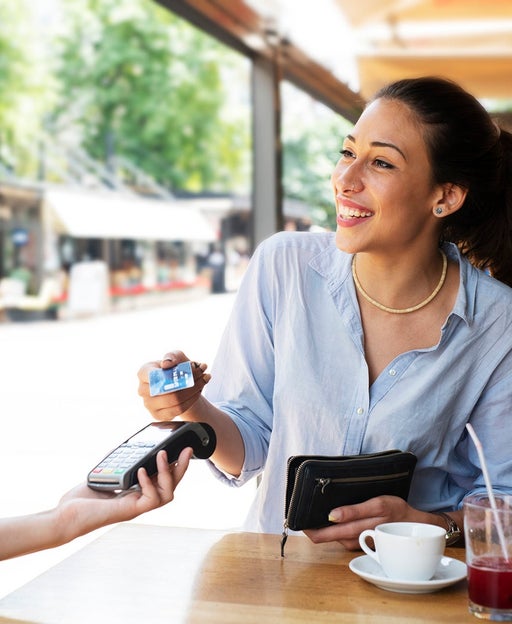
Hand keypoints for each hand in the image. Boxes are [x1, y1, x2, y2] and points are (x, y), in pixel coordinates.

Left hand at [58, 447, 192, 540]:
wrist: (65, 516)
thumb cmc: (81, 499)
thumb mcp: (104, 474)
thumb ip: (120, 465)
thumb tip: (131, 449)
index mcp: (136, 492)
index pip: (162, 479)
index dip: (173, 465)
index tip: (180, 448)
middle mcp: (140, 500)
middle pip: (172, 486)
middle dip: (182, 467)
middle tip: (188, 449)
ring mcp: (136, 507)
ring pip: (167, 494)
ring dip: (169, 473)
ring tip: (162, 455)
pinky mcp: (129, 511)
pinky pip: (151, 499)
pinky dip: (149, 483)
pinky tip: (142, 471)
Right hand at [137, 350, 210, 420]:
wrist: (179, 386)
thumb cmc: (175, 370)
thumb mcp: (176, 357)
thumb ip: (172, 356)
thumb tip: (166, 364)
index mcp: (144, 373)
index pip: (153, 374)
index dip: (171, 373)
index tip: (188, 367)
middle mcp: (143, 390)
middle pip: (167, 388)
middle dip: (189, 380)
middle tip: (203, 373)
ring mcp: (149, 404)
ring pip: (175, 399)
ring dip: (193, 389)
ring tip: (204, 380)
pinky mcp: (158, 415)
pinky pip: (178, 409)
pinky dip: (191, 399)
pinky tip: (198, 391)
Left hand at [304, 495, 418, 550]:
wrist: (416, 526)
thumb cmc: (396, 510)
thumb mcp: (378, 504)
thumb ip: (353, 511)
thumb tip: (331, 516)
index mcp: (360, 526)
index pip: (326, 532)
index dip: (310, 527)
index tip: (298, 519)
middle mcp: (358, 537)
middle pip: (328, 536)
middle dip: (312, 529)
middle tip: (298, 520)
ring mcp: (360, 543)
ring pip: (335, 538)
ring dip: (323, 531)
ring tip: (310, 518)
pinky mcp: (363, 545)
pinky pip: (344, 540)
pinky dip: (334, 532)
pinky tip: (328, 524)